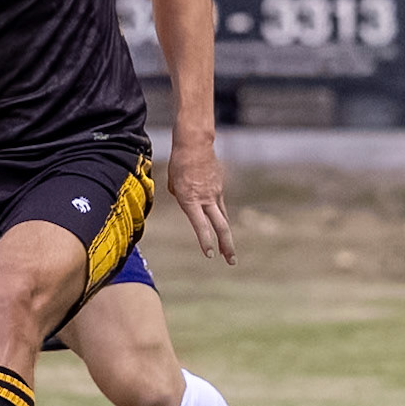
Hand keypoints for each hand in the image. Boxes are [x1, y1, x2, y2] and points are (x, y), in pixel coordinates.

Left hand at [167, 137, 235, 264]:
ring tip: (227, 251)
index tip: (209, 254)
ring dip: (225, 235)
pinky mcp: (220, 186)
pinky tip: (216, 218)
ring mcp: (215, 192)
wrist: (195, 144)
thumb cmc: (179, 163)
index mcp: (191, 200)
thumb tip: (188, 202)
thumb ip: (182, 197)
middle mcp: (206, 198)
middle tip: (231, 261)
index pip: (200, 225)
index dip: (205, 241)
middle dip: (226, 245)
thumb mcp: (174, 184)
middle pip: (221, 226)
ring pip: (222, 217)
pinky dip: (217, 213)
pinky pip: (219, 203)